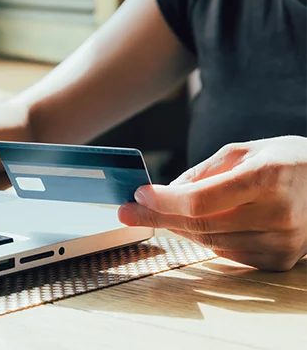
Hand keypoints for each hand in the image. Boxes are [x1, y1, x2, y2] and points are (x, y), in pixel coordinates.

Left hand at [118, 136, 306, 270]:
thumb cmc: (284, 162)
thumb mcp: (243, 151)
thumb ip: (203, 172)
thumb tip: (166, 193)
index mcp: (268, 177)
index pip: (202, 200)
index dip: (165, 201)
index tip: (139, 195)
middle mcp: (278, 213)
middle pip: (200, 224)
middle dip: (157, 217)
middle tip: (127, 212)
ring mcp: (282, 242)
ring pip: (209, 242)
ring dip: (178, 227)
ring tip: (159, 213)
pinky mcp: (279, 260)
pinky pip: (226, 253)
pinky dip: (204, 239)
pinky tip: (193, 225)